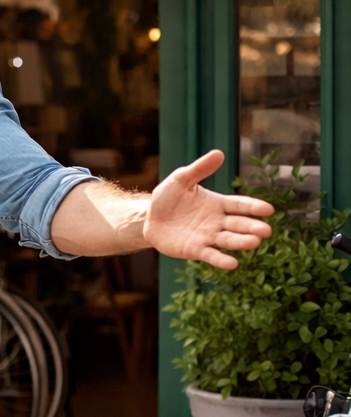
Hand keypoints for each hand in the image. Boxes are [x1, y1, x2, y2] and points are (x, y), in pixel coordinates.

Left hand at [144, 150, 273, 268]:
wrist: (148, 218)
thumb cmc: (167, 197)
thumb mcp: (180, 179)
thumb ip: (199, 169)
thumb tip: (218, 153)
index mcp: (218, 204)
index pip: (240, 205)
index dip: (254, 207)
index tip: (268, 210)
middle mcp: (217, 222)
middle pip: (239, 225)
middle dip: (252, 228)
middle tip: (266, 231)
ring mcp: (207, 237)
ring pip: (228, 240)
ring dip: (241, 242)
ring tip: (254, 243)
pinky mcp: (195, 250)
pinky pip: (210, 255)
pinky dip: (221, 260)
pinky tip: (233, 264)